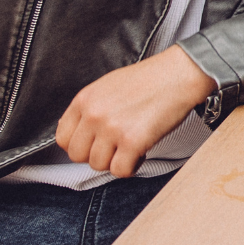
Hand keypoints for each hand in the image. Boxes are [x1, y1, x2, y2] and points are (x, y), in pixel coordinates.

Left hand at [55, 46, 214, 177]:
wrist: (180, 74)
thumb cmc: (151, 78)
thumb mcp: (109, 85)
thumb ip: (91, 108)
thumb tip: (82, 133)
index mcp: (85, 98)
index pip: (63, 138)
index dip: (80, 145)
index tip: (94, 144)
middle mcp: (94, 114)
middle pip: (78, 156)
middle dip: (98, 155)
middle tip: (116, 146)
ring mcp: (112, 128)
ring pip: (99, 165)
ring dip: (116, 160)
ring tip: (131, 146)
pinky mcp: (133, 141)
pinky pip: (121, 170)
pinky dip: (132, 167)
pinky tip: (141, 152)